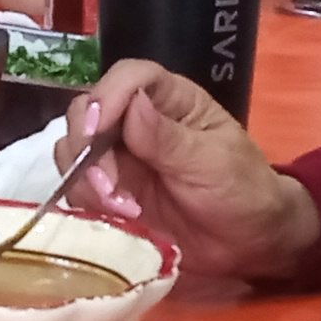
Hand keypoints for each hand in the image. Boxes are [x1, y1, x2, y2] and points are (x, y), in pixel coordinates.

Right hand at [58, 62, 319, 280]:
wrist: (247, 243)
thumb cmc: (242, 191)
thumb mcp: (212, 163)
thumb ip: (168, 139)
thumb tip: (132, 105)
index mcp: (171, 100)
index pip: (129, 77)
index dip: (108, 96)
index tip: (97, 131)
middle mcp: (137, 121)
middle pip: (88, 110)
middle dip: (87, 146)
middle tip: (108, 186)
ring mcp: (120, 156)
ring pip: (73, 149)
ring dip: (85, 179)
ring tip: (120, 209)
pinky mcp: (111, 190)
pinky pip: (78, 187)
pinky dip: (87, 202)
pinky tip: (119, 219)